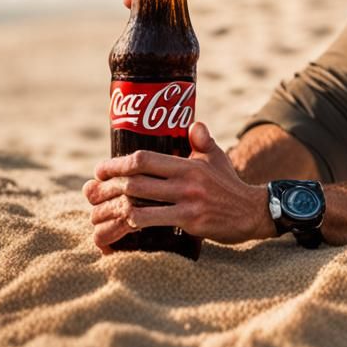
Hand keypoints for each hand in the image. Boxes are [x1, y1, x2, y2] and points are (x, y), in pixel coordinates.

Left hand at [83, 121, 273, 253]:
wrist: (252, 211)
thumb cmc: (230, 184)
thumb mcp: (217, 157)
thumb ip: (202, 140)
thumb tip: (192, 122)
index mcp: (188, 163)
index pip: (145, 158)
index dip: (118, 163)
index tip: (101, 168)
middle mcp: (186, 180)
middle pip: (136, 179)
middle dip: (109, 185)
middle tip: (93, 190)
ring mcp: (187, 201)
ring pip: (139, 201)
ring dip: (115, 206)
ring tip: (101, 209)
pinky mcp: (190, 221)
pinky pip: (152, 221)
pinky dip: (133, 222)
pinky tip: (124, 223)